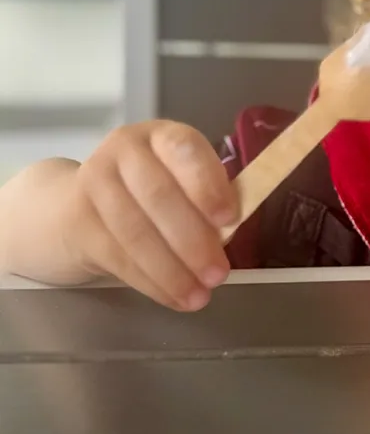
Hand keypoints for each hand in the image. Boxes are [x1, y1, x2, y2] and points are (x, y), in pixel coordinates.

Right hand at [62, 122, 236, 310]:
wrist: (75, 205)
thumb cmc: (147, 193)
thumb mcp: (180, 182)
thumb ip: (206, 199)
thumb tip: (229, 232)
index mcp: (162, 136)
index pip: (184, 149)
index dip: (207, 183)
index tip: (230, 218)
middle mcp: (124, 150)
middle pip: (159, 196)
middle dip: (193, 240)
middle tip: (219, 273)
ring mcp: (94, 182)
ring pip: (136, 231)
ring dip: (172, 270)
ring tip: (200, 295)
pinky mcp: (78, 221)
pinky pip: (118, 257)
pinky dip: (151, 282)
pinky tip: (174, 298)